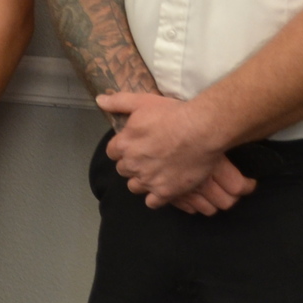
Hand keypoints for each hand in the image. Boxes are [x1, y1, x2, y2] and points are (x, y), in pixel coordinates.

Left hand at [97, 91, 251, 208]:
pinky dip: (155, 197)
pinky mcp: (165, 192)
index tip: (134, 145)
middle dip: (132, 164)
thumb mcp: (142, 101)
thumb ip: (118, 102)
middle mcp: (132, 164)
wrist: (202, 130)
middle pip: (123, 170)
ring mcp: (148, 180)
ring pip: (135, 186)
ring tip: (155, 173)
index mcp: (123, 144)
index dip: (123, 149)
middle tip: (148, 157)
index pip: (112, 152)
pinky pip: (152, 202)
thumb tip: (100, 100)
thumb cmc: (172, 114)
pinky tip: (163, 188)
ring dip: (141, 181)